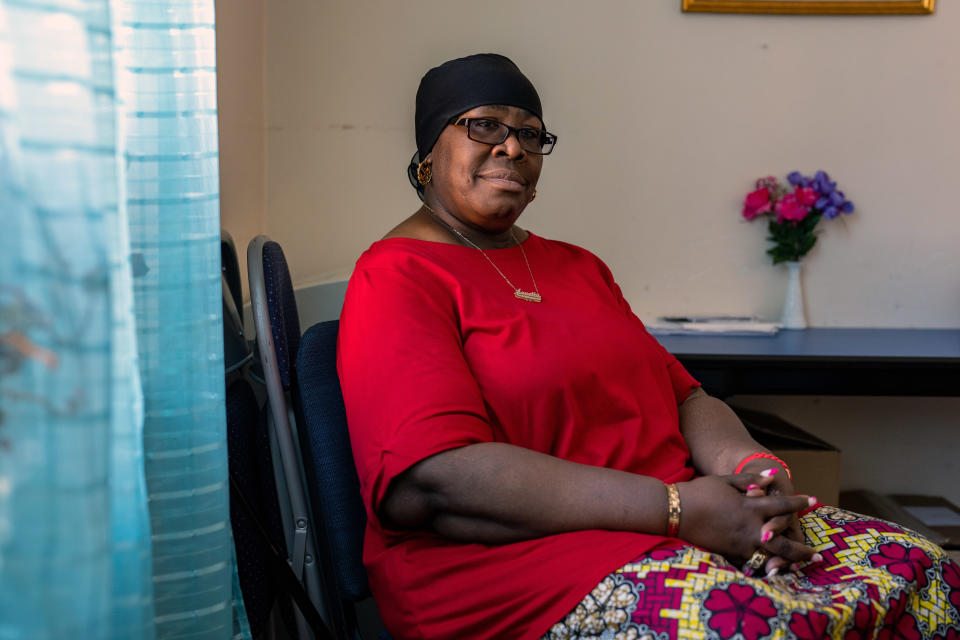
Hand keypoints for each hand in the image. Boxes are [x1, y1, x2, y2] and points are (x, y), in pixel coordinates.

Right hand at [676, 473, 817, 567]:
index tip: (813, 500)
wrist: (674, 511)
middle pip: (783, 541)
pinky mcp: (728, 553)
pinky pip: (751, 561)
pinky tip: (771, 569)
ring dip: (787, 562)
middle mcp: (749, 527)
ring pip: (770, 556)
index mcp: (750, 506)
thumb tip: (772, 478)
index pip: (781, 504)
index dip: (798, 502)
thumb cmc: (698, 492)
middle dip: (802, 549)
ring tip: (799, 567)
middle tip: (817, 555)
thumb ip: (750, 480)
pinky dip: (763, 565)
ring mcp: (740, 543)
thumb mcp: (725, 481)